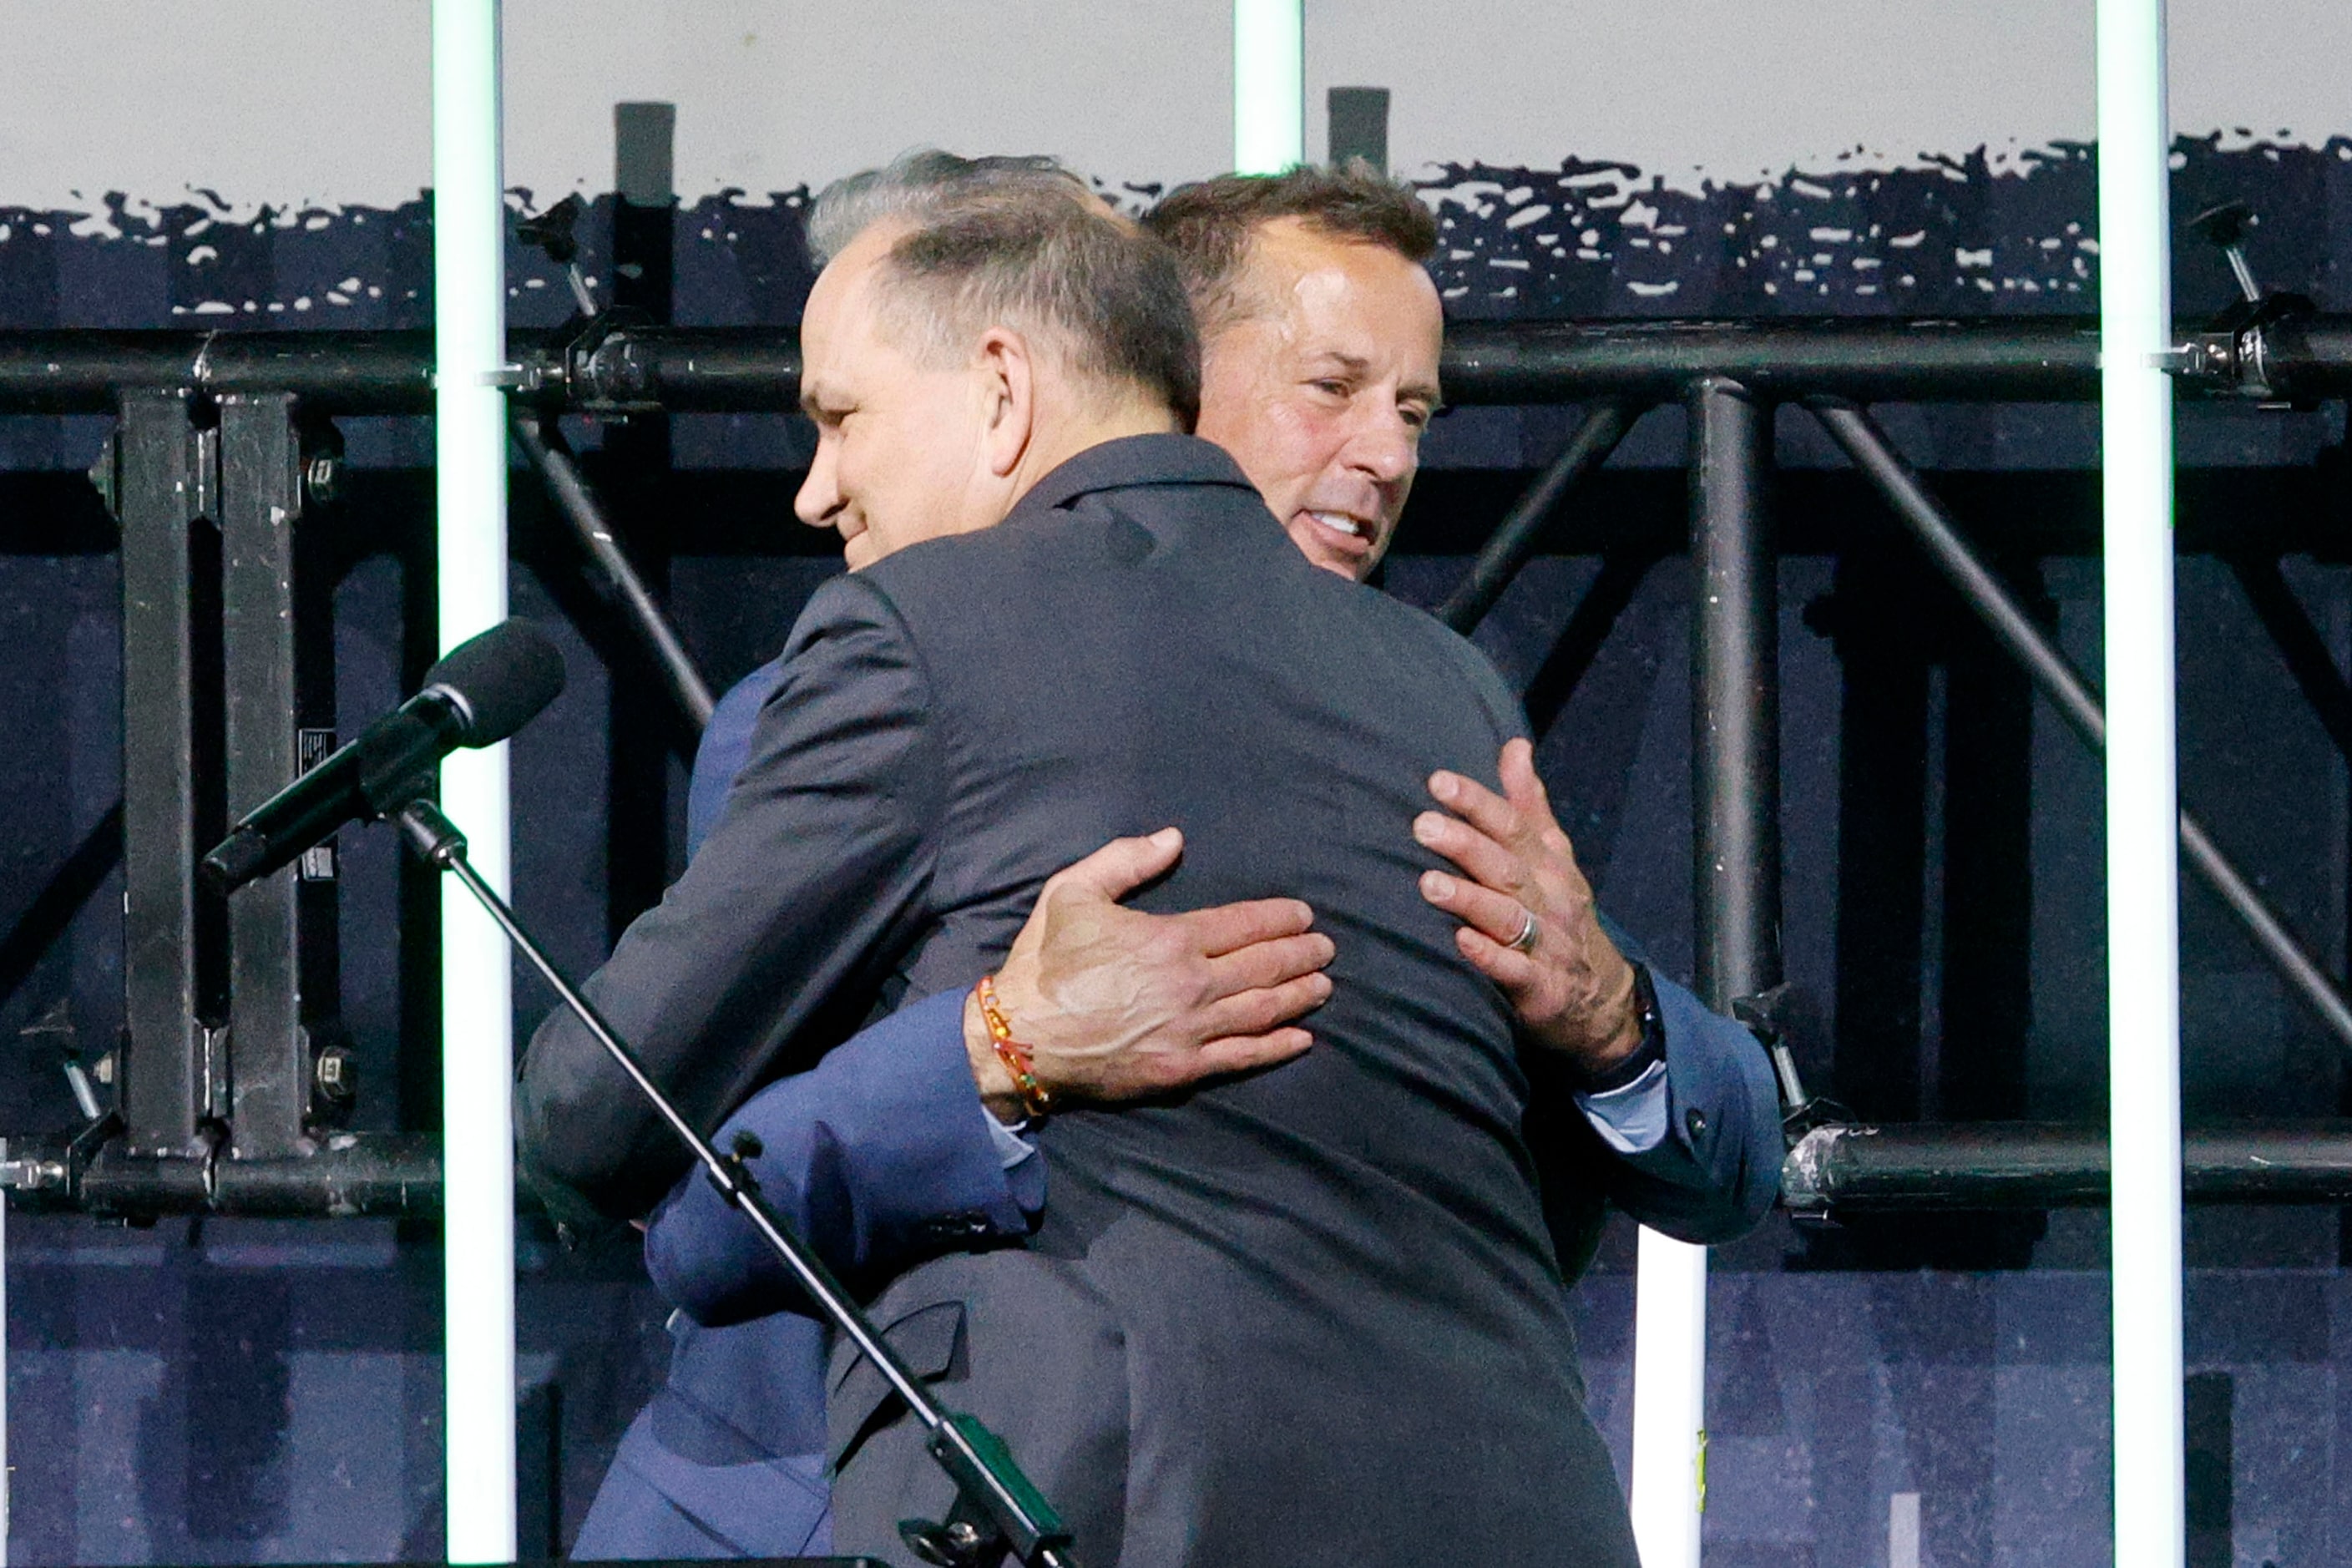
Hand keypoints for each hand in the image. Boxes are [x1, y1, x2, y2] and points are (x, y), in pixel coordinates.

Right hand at [966, 828, 1333, 1120]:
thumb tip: (1173, 839)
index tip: (1303, 916)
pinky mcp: (1181, 1069)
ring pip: (1263, 1010)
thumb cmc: (1044, 963)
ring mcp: (1190, 1031)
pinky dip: (1278, 1047)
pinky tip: (1303, 1039)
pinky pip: (1242, 1057)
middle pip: (1264, 966)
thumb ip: (1125, 860)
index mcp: (1169, 939)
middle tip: (1325, 948)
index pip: (1243, 924)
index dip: (1280, 918)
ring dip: (1301, 996)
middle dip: (1302, 954)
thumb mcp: (1072, 892)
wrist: (1019, 1040)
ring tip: (1324, 985)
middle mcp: (1190, 985)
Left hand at [1413, 738, 1642, 1074]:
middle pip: (1505, 866)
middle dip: (1465, 844)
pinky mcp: (1541, 988)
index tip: (1438, 781)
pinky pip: (1514, 971)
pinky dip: (1489, 957)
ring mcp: (1547, 944)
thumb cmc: (1561, 914)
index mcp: (1548, 864)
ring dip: (1469, 899)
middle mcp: (1549, 898)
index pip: (1512, 825)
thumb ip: (1528, 804)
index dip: (1478, 803)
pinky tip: (1461, 942)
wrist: (1600, 995)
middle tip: (1422, 824)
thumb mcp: (1553, 856)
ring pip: (1507, 916)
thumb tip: (1514, 746)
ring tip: (1428, 883)